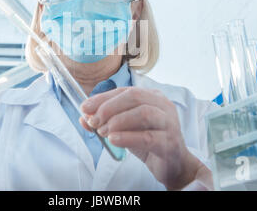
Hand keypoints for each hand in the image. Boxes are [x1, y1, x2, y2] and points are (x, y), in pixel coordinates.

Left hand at [79, 87, 211, 189]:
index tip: (85, 107)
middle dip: (109, 108)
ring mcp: (169, 123)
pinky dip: (127, 137)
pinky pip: (147, 137)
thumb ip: (106, 120)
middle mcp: (163, 105)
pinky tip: (113, 140)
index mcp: (152, 96)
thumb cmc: (149, 141)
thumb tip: (84, 117)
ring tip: (103, 132)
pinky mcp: (170, 142)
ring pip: (143, 113)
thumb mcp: (125, 128)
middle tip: (94, 121)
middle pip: (134, 97)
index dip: (102, 98)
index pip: (124, 91)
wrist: (173, 164)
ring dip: (117, 121)